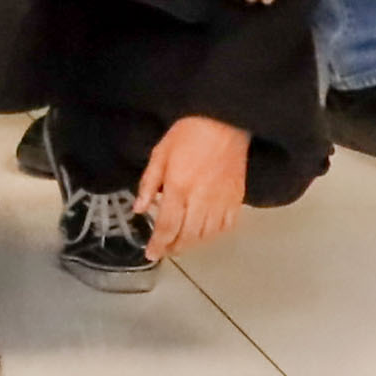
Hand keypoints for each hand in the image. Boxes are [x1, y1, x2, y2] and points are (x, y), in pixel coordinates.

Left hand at [136, 110, 256, 262]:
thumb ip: (148, 184)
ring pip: (207, 235)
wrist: (224, 121)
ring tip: (181, 244)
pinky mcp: (237, 198)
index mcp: (178, 187)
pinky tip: (205, 233)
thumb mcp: (160, 153)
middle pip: (187, 236)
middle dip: (173, 248)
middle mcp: (200, 198)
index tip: (151, 254)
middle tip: (164, 251)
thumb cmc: (189, 133)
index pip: (166, 226)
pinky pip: (227, 226)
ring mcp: (221, 200)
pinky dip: (215, 235)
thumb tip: (139, 209)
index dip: (158, 244)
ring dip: (192, 244)